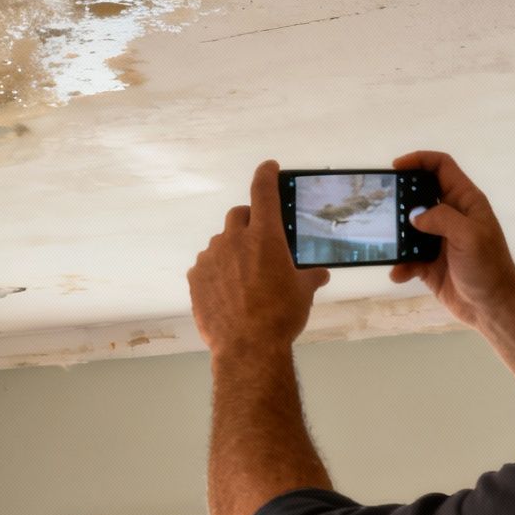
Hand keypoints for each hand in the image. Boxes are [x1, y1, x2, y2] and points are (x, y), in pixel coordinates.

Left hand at [189, 160, 329, 355]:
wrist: (247, 347)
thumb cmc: (280, 317)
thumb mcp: (303, 293)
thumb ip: (310, 276)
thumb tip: (319, 273)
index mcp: (265, 236)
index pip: (263, 191)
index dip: (266, 175)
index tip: (268, 167)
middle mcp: (234, 240)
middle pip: (238, 215)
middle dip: (249, 221)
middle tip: (259, 241)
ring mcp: (211, 257)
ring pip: (220, 242)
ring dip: (231, 250)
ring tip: (243, 277)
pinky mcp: (195, 277)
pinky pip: (205, 265)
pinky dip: (216, 271)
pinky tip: (227, 291)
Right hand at [388, 151, 514, 329]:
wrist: (491, 308)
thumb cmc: (488, 268)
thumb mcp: (469, 236)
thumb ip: (442, 219)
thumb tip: (414, 216)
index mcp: (466, 202)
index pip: (442, 168)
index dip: (420, 161)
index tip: (396, 167)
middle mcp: (451, 217)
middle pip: (420, 195)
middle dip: (400, 199)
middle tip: (382, 204)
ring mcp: (439, 240)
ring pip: (409, 228)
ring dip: (397, 237)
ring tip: (386, 243)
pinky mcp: (429, 263)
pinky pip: (407, 258)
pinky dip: (400, 265)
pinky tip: (399, 273)